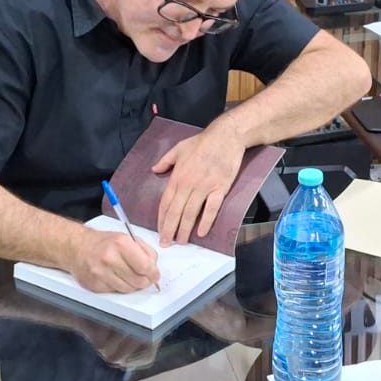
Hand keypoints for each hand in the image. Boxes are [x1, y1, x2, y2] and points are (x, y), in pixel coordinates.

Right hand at [69, 230, 158, 292]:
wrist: (76, 247)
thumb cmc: (103, 243)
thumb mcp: (126, 238)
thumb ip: (144, 251)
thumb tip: (154, 267)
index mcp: (120, 244)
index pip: (145, 266)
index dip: (153, 273)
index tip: (154, 274)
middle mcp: (110, 258)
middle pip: (138, 281)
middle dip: (145, 281)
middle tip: (144, 277)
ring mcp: (101, 273)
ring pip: (128, 289)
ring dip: (132, 285)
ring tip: (128, 275)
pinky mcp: (95, 285)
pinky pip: (116, 291)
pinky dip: (119, 287)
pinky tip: (116, 277)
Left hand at [152, 126, 245, 245]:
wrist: (226, 137)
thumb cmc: (202, 142)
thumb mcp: (178, 148)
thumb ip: (165, 161)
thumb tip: (154, 170)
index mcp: (177, 176)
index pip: (166, 202)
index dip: (162, 219)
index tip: (160, 231)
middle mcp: (188, 184)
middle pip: (176, 212)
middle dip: (170, 230)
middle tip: (166, 243)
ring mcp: (204, 187)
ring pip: (191, 213)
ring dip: (185, 229)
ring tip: (182, 241)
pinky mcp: (219, 188)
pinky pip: (211, 208)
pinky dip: (206, 221)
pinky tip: (202, 233)